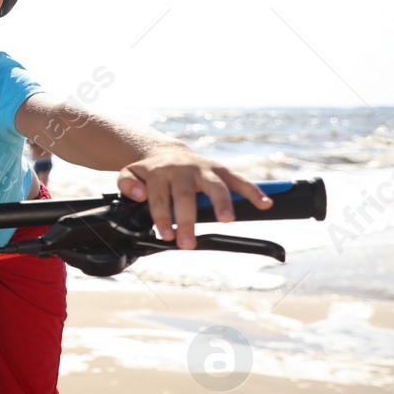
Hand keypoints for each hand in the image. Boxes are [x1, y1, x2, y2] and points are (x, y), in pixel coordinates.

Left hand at [117, 145, 270, 248]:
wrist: (165, 151)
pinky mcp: (220, 169)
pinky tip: (265, 203)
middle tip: (188, 242)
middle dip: (188, 219)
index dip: (163, 217)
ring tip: (227, 219)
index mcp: (159, 173)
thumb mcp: (129, 174)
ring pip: (215, 184)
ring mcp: (203, 169)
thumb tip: (139, 194)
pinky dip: (254, 191)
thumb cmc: (148, 172)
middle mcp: (182, 170)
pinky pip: (239, 180)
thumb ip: (128, 185)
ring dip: (223, 202)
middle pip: (186, 195)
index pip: (160, 198)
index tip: (167, 235)